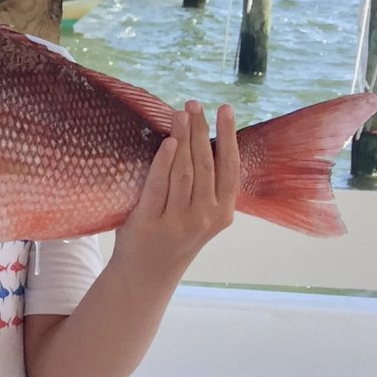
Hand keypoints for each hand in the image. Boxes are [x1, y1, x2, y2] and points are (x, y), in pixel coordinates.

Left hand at [113, 102, 239, 277]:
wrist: (147, 273)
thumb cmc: (174, 236)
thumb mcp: (201, 216)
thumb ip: (206, 187)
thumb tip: (203, 140)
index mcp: (222, 213)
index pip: (229, 168)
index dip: (229, 137)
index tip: (226, 109)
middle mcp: (205, 216)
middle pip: (205, 164)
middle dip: (201, 130)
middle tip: (194, 103)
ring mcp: (179, 221)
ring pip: (184, 171)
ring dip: (183, 138)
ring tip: (181, 113)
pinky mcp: (150, 222)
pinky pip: (158, 185)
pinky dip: (164, 162)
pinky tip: (168, 142)